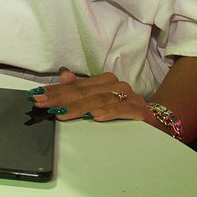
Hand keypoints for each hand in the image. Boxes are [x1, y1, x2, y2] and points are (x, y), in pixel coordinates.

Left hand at [27, 69, 146, 122]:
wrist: (159, 122)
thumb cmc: (125, 111)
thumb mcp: (99, 100)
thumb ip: (81, 89)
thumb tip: (63, 74)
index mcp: (103, 82)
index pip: (74, 86)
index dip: (54, 90)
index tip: (37, 95)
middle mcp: (115, 85)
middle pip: (83, 91)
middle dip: (60, 98)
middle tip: (42, 103)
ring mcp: (128, 96)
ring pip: (99, 100)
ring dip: (78, 107)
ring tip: (62, 113)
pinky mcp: (139, 110)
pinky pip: (122, 109)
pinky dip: (108, 112)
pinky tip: (95, 116)